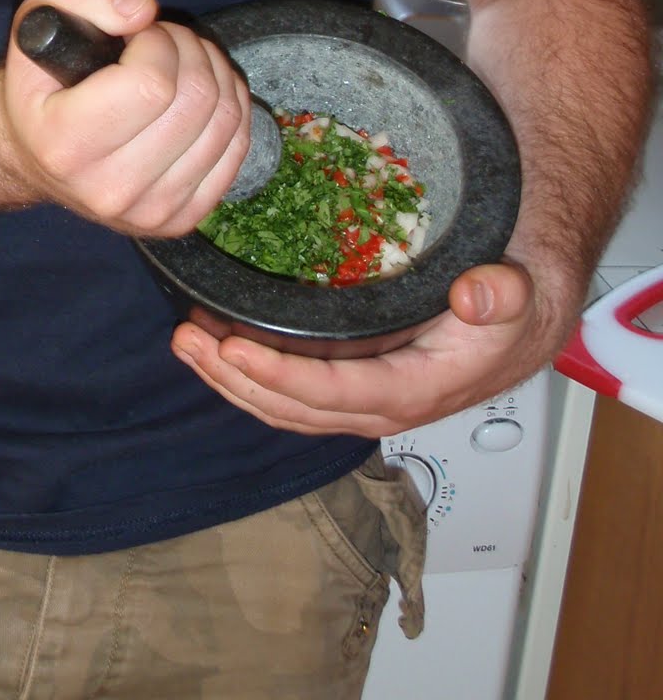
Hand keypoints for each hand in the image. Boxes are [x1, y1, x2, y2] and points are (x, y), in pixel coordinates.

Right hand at [2, 0, 251, 235]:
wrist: (35, 153)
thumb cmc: (44, 79)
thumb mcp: (41, 15)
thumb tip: (145, 10)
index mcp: (64, 144)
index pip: (152, 83)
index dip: (158, 42)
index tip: (138, 37)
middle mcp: (107, 189)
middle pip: (196, 100)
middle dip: (189, 50)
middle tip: (164, 43)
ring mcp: (148, 212)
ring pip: (226, 120)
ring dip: (213, 72)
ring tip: (181, 63)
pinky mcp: (180, 220)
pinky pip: (238, 148)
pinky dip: (231, 106)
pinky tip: (199, 94)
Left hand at [171, 259, 574, 436]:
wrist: (518, 324)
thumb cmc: (509, 310)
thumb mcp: (515, 295)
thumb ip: (500, 295)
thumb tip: (475, 300)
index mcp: (411, 390)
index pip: (332, 395)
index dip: (279, 376)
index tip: (233, 349)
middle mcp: (376, 405)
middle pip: (291, 408)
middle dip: (233, 378)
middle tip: (187, 338)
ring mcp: (355, 398)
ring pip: (279, 405)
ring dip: (227, 377)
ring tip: (186, 338)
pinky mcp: (344, 382)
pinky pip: (286, 390)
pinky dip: (244, 370)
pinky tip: (213, 338)